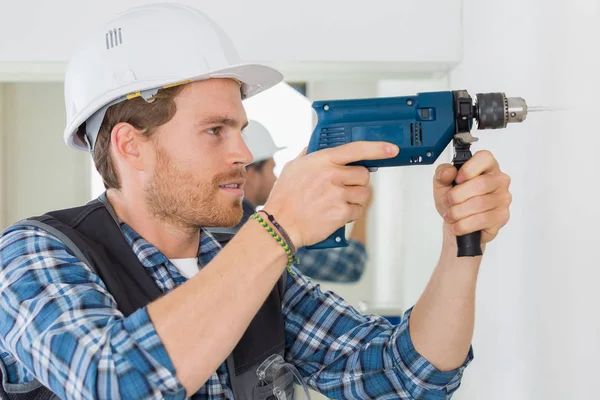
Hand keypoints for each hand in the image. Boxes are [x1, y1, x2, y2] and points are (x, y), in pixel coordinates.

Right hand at [263, 142, 397, 247]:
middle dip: (358, 182)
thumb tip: (316, 146)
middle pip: (364, 175)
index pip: (355, 149)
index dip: (377, 148)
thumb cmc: (284, 198)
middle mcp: (331, 175)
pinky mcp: (341, 213)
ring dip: (356, 199)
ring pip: (364, 194)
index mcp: (321, 160)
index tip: (391, 149)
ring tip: (338, 203)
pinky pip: (358, 211)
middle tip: (345, 188)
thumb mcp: (292, 168)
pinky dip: (351, 214)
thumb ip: (308, 155)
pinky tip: (337, 214)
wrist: (280, 225)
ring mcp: (337, 194)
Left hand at [433, 150, 511, 246]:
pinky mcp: (502, 216)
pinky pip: (482, 220)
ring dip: (458, 212)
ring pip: (480, 204)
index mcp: (486, 166)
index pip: (484, 158)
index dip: (469, 169)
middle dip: (457, 196)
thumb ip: (442, 173)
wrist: (456, 222)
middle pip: (481, 184)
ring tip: (450, 215)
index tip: (457, 179)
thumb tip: (448, 172)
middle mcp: (499, 180)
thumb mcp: (442, 184)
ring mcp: (503, 198)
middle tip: (448, 202)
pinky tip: (457, 225)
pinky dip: (464, 224)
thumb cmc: (453, 200)